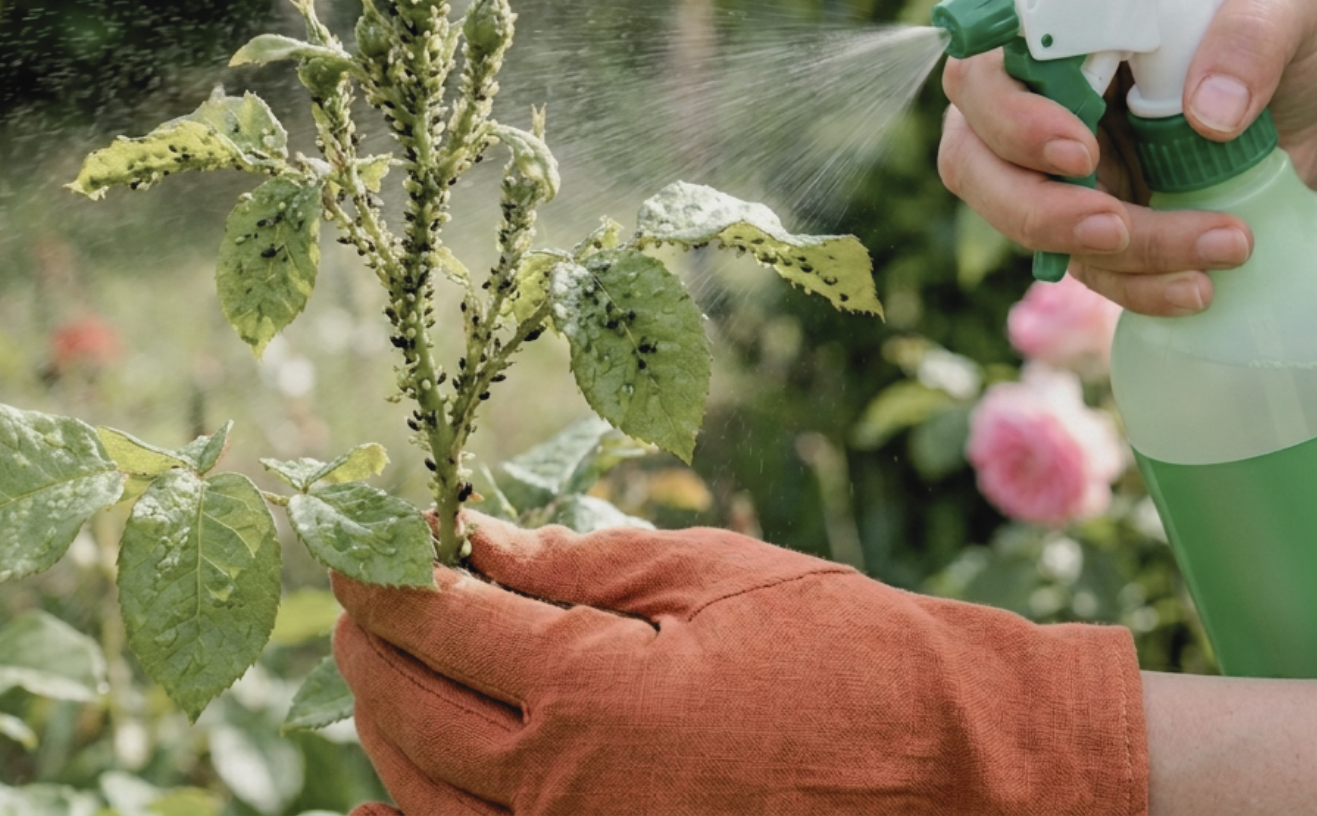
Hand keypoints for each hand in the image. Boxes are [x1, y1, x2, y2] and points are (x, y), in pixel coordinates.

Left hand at [334, 513, 1147, 815]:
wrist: (946, 764)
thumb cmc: (840, 649)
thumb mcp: (711, 575)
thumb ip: (580, 561)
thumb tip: (479, 540)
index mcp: (588, 699)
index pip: (444, 627)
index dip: (388, 578)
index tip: (359, 545)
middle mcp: (565, 798)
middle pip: (413, 718)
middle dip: (371, 650)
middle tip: (359, 603)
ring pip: (428, 803)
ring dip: (386, 733)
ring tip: (380, 677)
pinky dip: (430, 815)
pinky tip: (406, 790)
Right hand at [937, 0, 1316, 314]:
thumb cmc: (1293, 60)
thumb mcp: (1290, 12)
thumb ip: (1252, 31)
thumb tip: (1204, 111)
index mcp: (1064, 28)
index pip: (986, 62)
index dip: (1008, 113)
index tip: (1078, 148)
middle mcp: (1043, 100)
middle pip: (972, 156)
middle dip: (1032, 203)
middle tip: (1114, 222)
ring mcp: (1063, 174)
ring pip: (1023, 224)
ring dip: (1109, 251)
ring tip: (1222, 248)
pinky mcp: (1097, 233)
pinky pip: (1087, 274)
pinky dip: (1139, 289)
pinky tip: (1201, 290)